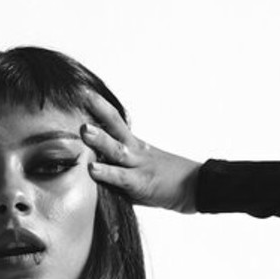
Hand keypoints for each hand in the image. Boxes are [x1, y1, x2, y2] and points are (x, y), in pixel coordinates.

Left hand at [81, 93, 199, 213]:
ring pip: (117, 149)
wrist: (197, 187)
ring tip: (84, 130)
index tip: (84, 91)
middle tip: (83, 95)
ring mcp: (139, 165)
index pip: (115, 121)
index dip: (100, 106)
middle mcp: (136, 150)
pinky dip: (107, 173)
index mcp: (135, 144)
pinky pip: (121, 177)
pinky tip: (93, 168)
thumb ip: (117, 166)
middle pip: (116, 125)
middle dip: (99, 110)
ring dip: (100, 139)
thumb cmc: (167, 180)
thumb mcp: (141, 167)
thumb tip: (93, 167)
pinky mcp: (141, 183)